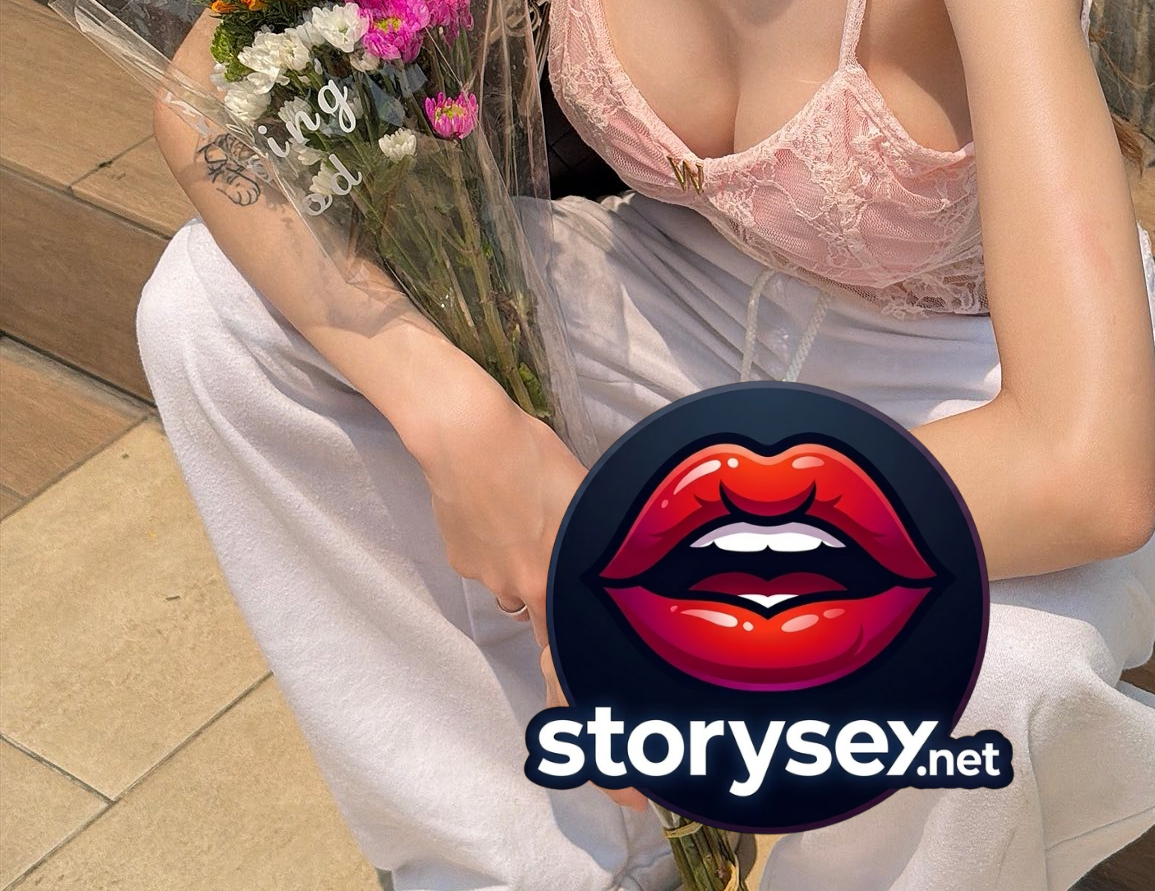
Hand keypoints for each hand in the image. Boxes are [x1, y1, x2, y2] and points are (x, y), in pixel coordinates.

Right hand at [410, 375, 650, 814]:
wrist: (463, 433)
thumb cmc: (534, 456)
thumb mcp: (587, 499)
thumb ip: (595, 543)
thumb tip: (605, 567)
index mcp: (557, 584)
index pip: (576, 672)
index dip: (596, 726)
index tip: (626, 785)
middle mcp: (525, 591)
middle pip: (551, 633)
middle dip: (574, 684)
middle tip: (601, 713)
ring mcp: (489, 574)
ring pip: (525, 586)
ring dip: (537, 568)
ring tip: (533, 514)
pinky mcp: (464, 555)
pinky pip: (497, 559)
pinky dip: (505, 541)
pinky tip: (507, 502)